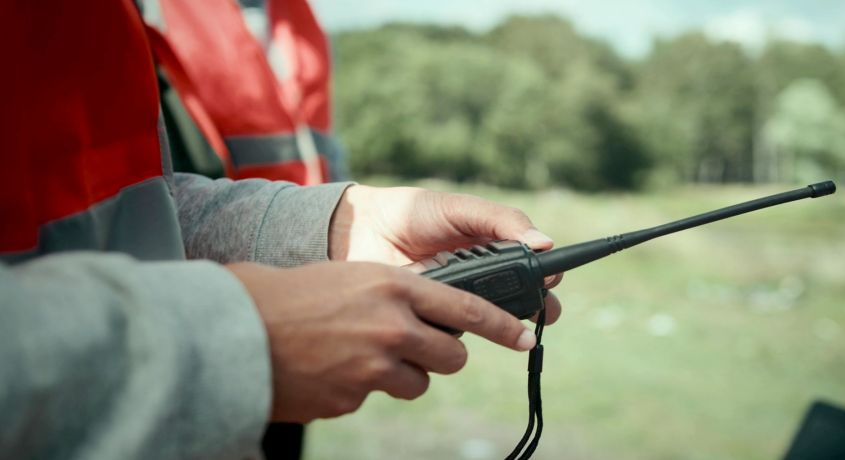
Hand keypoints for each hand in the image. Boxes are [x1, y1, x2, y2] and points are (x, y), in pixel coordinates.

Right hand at [227, 261, 536, 422]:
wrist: (237, 329)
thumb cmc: (292, 295)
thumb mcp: (353, 278)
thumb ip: (396, 296)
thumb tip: (428, 319)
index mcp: (396, 286)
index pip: (469, 307)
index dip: (503, 326)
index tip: (527, 336)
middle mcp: (394, 326)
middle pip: (452, 356)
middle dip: (442, 357)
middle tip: (421, 350)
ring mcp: (375, 367)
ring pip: (418, 383)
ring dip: (399, 376)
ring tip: (358, 357)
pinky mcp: (354, 398)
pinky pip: (373, 397)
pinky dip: (358, 388)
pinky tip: (329, 369)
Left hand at [328, 185, 562, 323]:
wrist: (360, 230)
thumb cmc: (413, 212)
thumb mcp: (460, 209)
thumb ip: (501, 221)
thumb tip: (545, 242)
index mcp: (496, 249)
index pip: (535, 268)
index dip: (547, 276)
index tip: (550, 278)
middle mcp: (485, 279)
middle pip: (526, 301)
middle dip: (538, 308)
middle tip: (538, 310)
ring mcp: (461, 302)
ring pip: (494, 321)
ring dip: (503, 322)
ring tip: (503, 317)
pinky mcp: (435, 321)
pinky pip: (457, 335)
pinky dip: (461, 331)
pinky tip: (457, 323)